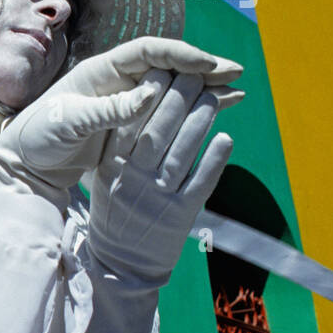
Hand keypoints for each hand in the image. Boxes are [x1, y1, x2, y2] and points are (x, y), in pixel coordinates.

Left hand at [0, 37, 242, 206]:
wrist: (27, 161)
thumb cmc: (40, 136)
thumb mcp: (69, 122)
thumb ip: (107, 110)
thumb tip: (149, 96)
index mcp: (100, 70)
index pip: (147, 51)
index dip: (178, 54)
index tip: (206, 63)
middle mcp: (117, 79)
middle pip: (167, 64)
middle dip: (201, 66)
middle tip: (235, 71)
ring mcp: (126, 99)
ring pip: (174, 85)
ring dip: (204, 85)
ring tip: (239, 86)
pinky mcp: (132, 122)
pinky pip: (170, 109)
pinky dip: (195, 106)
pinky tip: (223, 106)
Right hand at [85, 69, 242, 284]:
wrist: (121, 263)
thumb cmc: (115, 211)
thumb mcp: (106, 176)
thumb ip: (120, 145)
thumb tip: (142, 103)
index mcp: (112, 166)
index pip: (130, 121)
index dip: (148, 93)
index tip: (162, 69)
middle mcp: (133, 179)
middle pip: (158, 130)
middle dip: (179, 97)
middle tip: (195, 74)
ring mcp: (158, 197)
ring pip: (182, 151)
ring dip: (200, 121)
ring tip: (214, 97)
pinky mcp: (181, 215)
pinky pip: (201, 182)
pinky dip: (214, 159)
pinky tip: (226, 137)